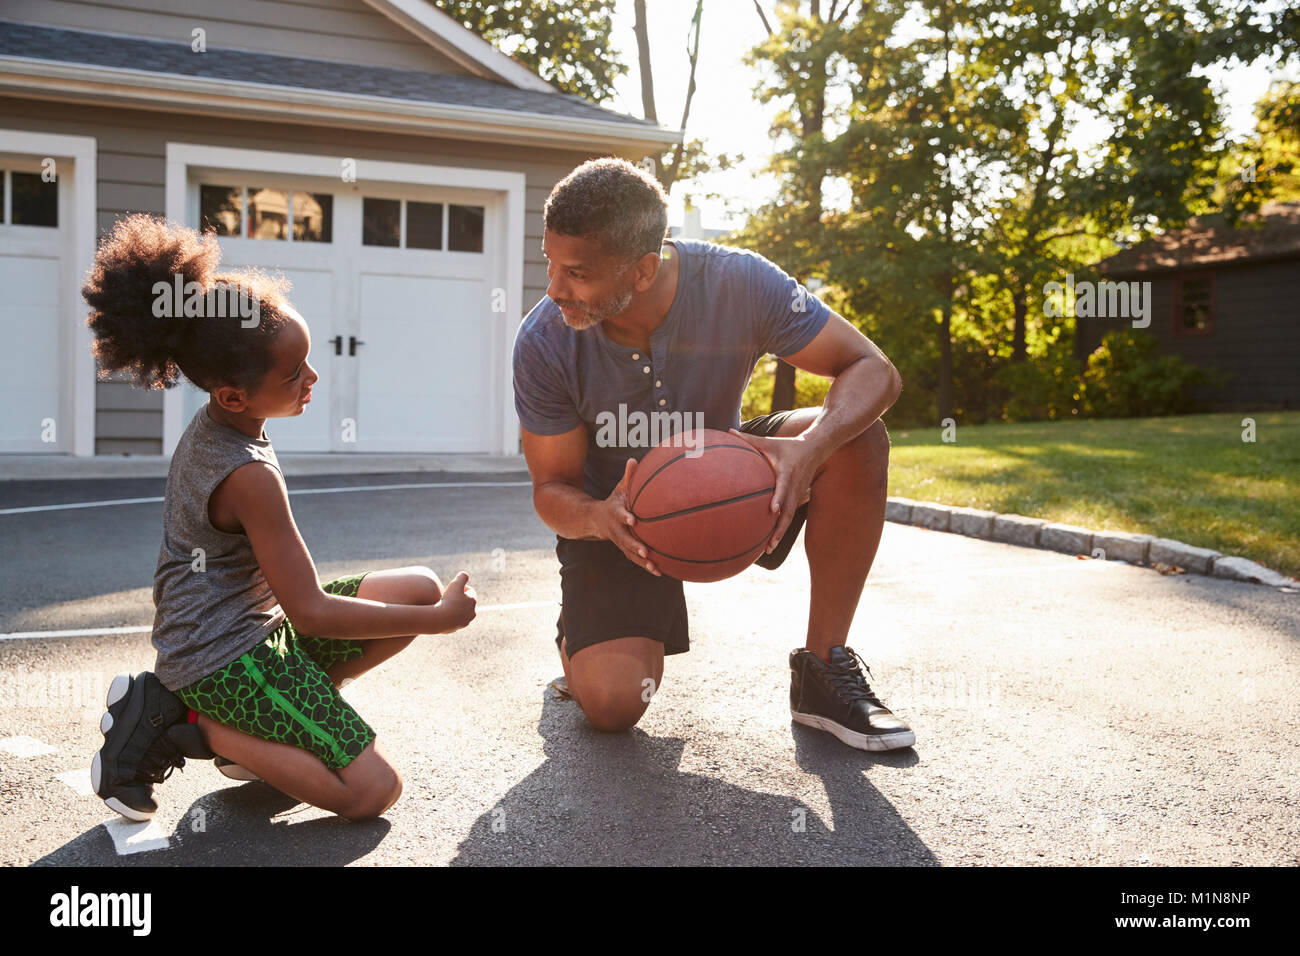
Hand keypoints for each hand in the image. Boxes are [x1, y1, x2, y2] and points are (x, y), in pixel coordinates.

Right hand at [433, 571, 476, 631]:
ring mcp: (464, 622)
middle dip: (460, 599)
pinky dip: (450, 617)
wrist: (440, 619)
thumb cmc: (449, 600)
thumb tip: (465, 574)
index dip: (462, 587)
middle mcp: (471, 613)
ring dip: (455, 609)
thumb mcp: (456, 584)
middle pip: (467, 603)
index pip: (470, 592)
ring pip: (461, 613)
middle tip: (450, 596)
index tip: (455, 587)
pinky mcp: (456, 628)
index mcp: (473, 602)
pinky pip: (454, 621)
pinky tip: (442, 613)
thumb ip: (462, 577)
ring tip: (446, 605)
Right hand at [593, 457, 660, 575]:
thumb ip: (627, 477)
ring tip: (654, 566)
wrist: (596, 520)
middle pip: (624, 539)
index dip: (625, 517)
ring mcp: (619, 541)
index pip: (620, 515)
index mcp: (615, 513)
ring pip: (629, 553)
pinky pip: (635, 559)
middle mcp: (616, 529)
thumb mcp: (618, 489)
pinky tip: (659, 572)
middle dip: (634, 546)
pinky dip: (646, 566)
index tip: (633, 520)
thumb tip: (633, 459)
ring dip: (641, 561)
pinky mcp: (625, 549)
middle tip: (644, 551)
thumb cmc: (614, 501)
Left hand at [728, 428, 819, 552]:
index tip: (772, 510)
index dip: (779, 498)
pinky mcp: (799, 499)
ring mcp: (798, 495)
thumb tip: (729, 431)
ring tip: (768, 549)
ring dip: (779, 534)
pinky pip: (789, 516)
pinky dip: (781, 528)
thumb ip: (749, 439)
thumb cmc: (788, 446)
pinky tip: (771, 540)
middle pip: (788, 512)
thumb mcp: (770, 442)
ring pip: (789, 518)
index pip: (784, 488)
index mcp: (788, 472)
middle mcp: (795, 487)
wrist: (816, 449)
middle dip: (779, 529)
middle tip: (768, 544)